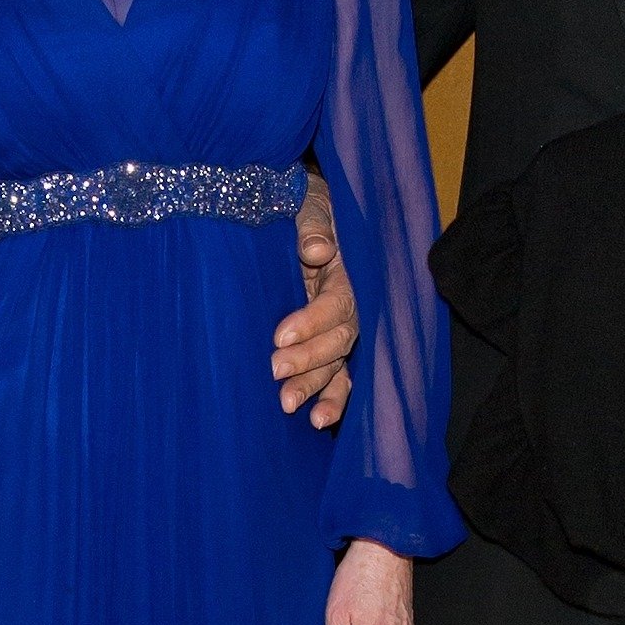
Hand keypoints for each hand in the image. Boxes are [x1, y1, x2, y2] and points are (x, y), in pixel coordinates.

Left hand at [275, 172, 357, 427]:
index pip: (338, 301)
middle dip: (310, 359)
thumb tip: (318, 249)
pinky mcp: (329, 344)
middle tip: (274, 371)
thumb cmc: (301, 205)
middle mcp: (350, 303)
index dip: (312, 320)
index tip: (278, 336)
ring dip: (318, 388)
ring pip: (340, 364)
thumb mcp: (307, 203)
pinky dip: (332, 399)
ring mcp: (341, 326)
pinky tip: (316, 421)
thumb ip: (311, 223)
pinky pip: (340, 376)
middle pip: (341, 338)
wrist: (297, 210)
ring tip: (292, 407)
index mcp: (348, 270)